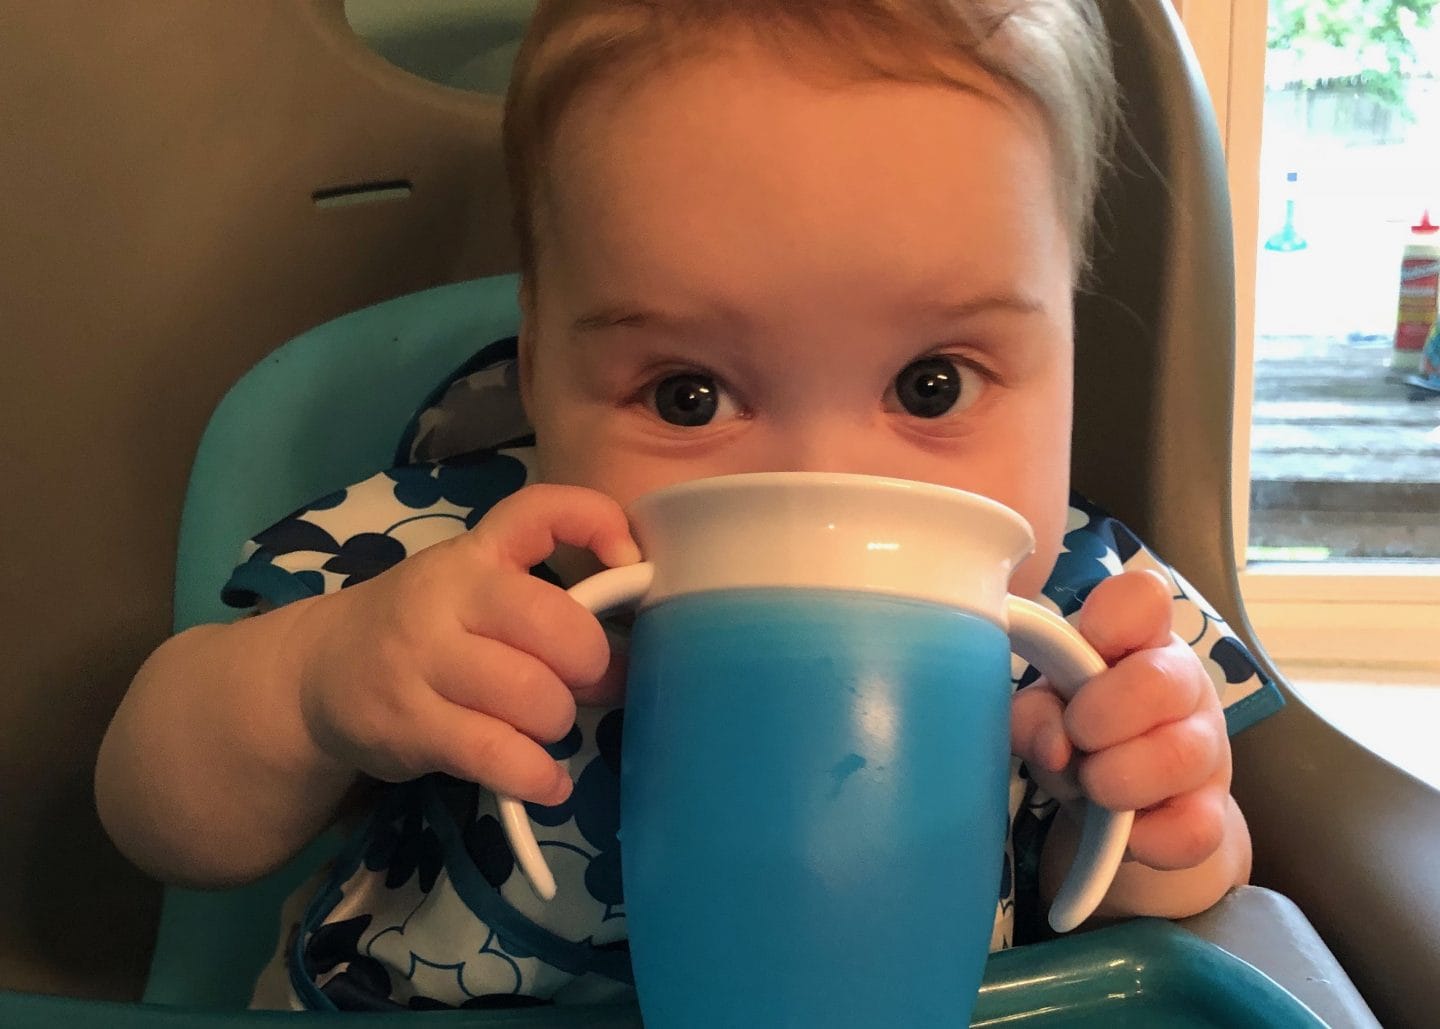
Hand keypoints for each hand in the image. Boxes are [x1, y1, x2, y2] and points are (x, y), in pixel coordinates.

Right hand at [291, 484, 639, 806]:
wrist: (315, 676)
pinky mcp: (409, 724)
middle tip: (583, 682)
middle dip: (589, 663)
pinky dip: (538, 776)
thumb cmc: (421, 631)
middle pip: (553, 623)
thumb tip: (630, 651)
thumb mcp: (471, 592)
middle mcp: (448, 597)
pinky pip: (498, 754)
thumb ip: (542, 604)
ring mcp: (422, 660)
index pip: (536, 510)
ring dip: (558, 722)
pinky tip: (545, 781)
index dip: (596, 525)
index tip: (631, 563)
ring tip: (545, 729)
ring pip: (533, 696)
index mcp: (474, 554)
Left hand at [1010, 570, 1231, 870]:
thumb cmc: (1078, 733)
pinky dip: (1145, 836)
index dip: (1111, 618)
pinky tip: (1122, 830)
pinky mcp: (1213, 812)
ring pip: (1180, 755)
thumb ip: (1032, 714)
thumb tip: (1054, 743)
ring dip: (1117, 778)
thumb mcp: (1043, 713)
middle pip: (1161, 680)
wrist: (1121, 810)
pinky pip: (1194, 829)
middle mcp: (1181, 683)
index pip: (1142, 597)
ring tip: (1091, 784)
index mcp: (1137, 640)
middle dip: (1101, 716)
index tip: (1087, 647)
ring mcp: (1206, 747)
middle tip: (1077, 736)